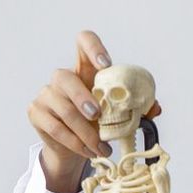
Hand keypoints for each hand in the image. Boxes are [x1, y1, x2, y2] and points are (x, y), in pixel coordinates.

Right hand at [25, 30, 161, 192]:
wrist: (74, 147)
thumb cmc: (97, 122)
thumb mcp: (117, 113)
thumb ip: (136, 108)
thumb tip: (155, 108)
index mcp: (85, 69)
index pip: (84, 42)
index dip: (93, 48)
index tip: (106, 64)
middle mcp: (63, 78)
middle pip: (65, 77)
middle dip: (82, 97)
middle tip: (98, 116)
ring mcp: (46, 94)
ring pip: (63, 110)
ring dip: (85, 132)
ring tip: (101, 148)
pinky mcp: (36, 113)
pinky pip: (56, 128)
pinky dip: (75, 143)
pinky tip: (89, 151)